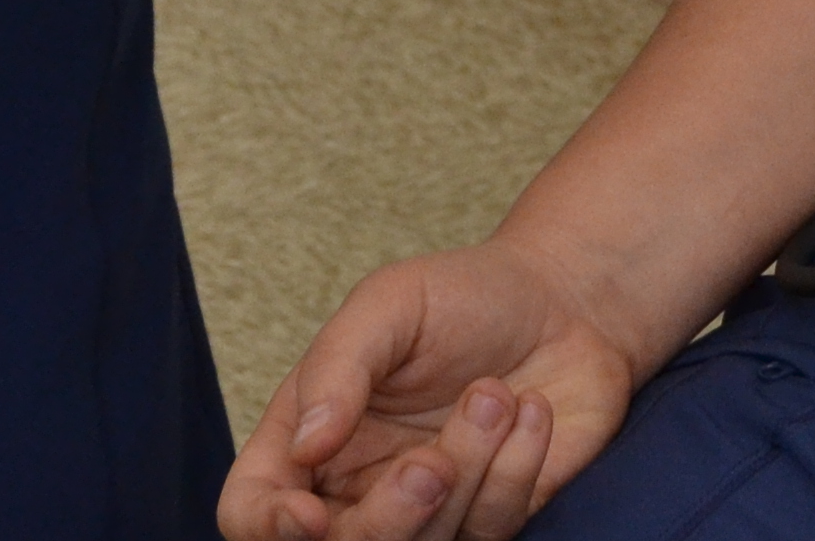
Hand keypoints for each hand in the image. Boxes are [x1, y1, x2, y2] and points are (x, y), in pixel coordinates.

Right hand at [218, 239, 640, 540]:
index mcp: (308, 440)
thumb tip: (305, 445)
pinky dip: (516, 469)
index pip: (252, 510)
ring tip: (495, 394)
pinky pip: (493, 529)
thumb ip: (338, 366)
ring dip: (467, 473)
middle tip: (432, 464)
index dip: (267, 527)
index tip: (309, 516)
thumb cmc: (461, 297)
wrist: (562, 300)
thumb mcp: (389, 303)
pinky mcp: (491, 517)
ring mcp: (428, 512)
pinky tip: (531, 409)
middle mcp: (359, 488)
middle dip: (391, 519)